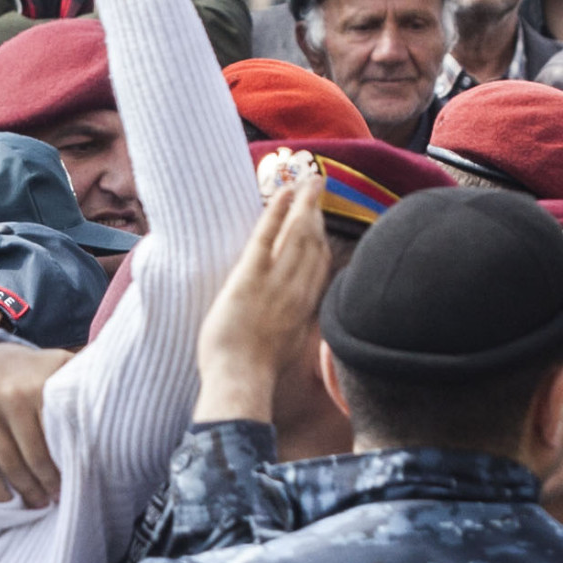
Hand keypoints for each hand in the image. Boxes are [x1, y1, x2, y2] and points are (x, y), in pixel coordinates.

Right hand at [0, 342, 73, 504]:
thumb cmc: (34, 369)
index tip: (79, 481)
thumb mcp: (61, 364)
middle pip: (33, 458)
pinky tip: (7, 500)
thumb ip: (83, 379)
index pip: (57, 439)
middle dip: (48, 485)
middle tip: (59, 499)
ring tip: (39, 503)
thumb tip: (122, 394)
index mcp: (36, 388)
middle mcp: (8, 401)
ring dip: (26, 491)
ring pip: (8, 467)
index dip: (68, 466)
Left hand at [198, 173, 327, 425]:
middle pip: (314, 243)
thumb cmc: (256, 376)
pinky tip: (284, 193)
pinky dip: (277, 212)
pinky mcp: (251, 277)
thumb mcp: (285, 353)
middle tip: (319, 188)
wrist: (240, 381)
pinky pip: (267, 236)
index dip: (322, 242)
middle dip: (317, 212)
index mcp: (304, 310)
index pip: (319, 267)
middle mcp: (296, 291)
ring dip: (304, 204)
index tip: (322, 226)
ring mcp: (275, 282)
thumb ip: (291, 331)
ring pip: (297, 234)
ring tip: (309, 181)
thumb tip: (292, 327)